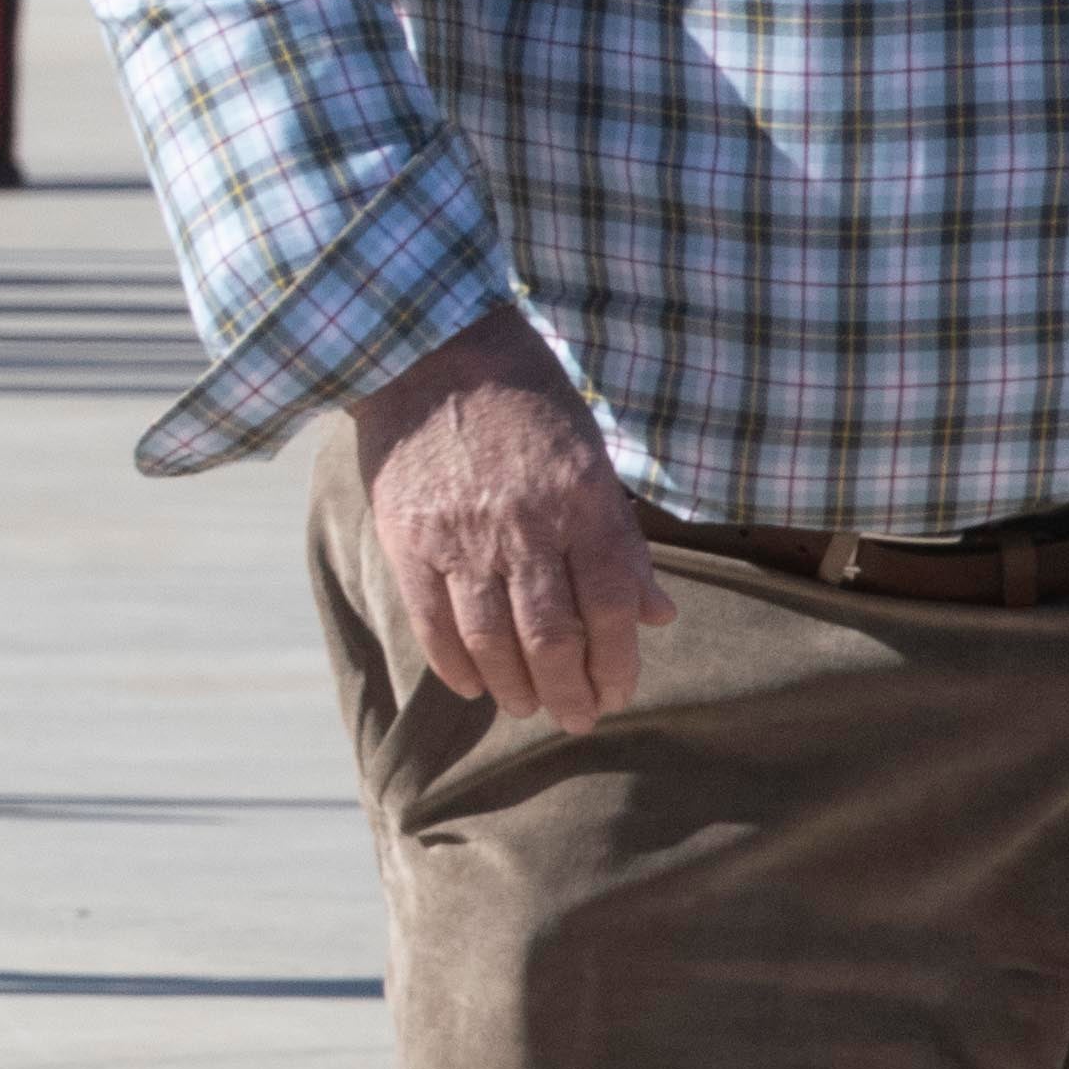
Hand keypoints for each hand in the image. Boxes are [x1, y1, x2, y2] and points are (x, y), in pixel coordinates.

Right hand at [346, 305, 663, 729]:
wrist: (428, 350)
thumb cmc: (523, 397)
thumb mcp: (591, 453)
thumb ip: (621, 536)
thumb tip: (658, 611)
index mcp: (581, 501)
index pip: (612, 605)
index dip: (618, 661)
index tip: (619, 691)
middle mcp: (526, 526)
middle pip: (553, 636)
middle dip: (571, 690)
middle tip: (578, 719)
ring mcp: (463, 536)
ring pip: (493, 640)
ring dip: (516, 687)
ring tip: (528, 708)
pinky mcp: (410, 539)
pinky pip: (434, 621)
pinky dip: (455, 664)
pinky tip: (473, 685)